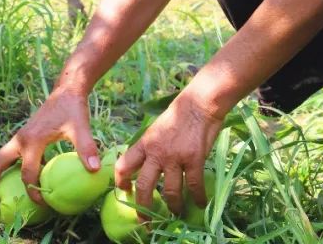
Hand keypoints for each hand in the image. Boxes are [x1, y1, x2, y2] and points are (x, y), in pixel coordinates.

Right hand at [0, 88, 100, 208]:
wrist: (67, 91)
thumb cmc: (72, 109)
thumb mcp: (81, 127)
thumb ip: (86, 147)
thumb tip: (95, 169)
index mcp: (32, 141)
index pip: (28, 174)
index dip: (34, 192)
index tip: (44, 203)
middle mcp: (20, 140)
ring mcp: (19, 139)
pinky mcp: (23, 138)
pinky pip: (10, 158)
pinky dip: (8, 171)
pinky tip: (21, 183)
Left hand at [114, 92, 224, 217]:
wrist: (200, 103)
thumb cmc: (179, 114)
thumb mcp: (157, 128)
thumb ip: (151, 147)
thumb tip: (147, 165)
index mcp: (145, 143)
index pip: (124, 166)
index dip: (121, 182)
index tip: (125, 192)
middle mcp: (156, 152)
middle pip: (144, 186)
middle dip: (143, 207)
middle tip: (145, 220)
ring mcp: (175, 157)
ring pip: (169, 191)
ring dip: (173, 206)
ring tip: (176, 213)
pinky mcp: (194, 159)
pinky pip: (194, 185)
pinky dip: (197, 198)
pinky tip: (200, 203)